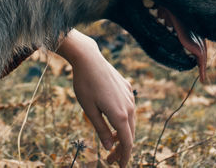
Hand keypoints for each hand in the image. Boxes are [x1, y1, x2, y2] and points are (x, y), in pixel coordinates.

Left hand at [58, 31, 135, 166]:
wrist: (89, 59)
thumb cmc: (85, 85)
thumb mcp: (89, 110)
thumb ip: (100, 130)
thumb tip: (108, 147)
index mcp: (120, 115)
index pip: (126, 143)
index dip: (124, 157)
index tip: (120, 167)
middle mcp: (129, 106)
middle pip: (129, 134)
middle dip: (121, 149)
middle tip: (110, 160)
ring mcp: (130, 96)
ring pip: (130, 122)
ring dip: (122, 134)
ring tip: (110, 143)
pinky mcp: (127, 88)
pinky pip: (128, 109)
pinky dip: (123, 121)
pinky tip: (112, 122)